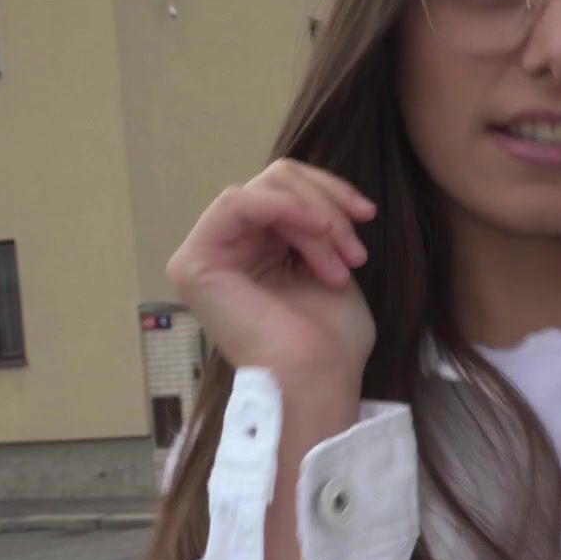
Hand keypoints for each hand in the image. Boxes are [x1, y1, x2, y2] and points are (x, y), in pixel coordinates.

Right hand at [166, 160, 376, 388]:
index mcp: (253, 250)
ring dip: (315, 216)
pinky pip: (237, 204)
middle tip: (355, 247)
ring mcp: (205, 255)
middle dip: (326, 204)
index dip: (328, 192)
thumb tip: (315, 191)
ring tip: (344, 259)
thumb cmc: (330, 340)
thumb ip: (313, 224)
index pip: (283, 191)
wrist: (319, 378)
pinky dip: (284, 207)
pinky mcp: (194, 263)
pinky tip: (317, 229)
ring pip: (263, 189)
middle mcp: (225, 249)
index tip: (366, 215)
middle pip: (273, 181)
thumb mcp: (330, 262)